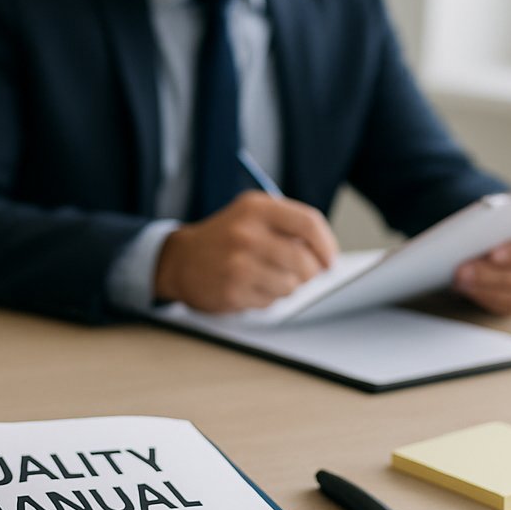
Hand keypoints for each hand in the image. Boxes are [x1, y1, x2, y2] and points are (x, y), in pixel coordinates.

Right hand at [154, 192, 338, 312]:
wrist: (180, 260)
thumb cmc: (225, 239)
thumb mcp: (252, 216)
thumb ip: (288, 226)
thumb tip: (325, 255)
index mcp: (256, 208)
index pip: (308, 224)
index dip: (326, 245)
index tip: (329, 260)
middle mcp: (246, 233)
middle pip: (304, 260)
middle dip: (309, 273)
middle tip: (302, 275)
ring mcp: (238, 263)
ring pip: (291, 285)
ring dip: (287, 287)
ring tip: (267, 278)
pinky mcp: (232, 290)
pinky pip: (271, 301)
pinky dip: (268, 299)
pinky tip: (251, 288)